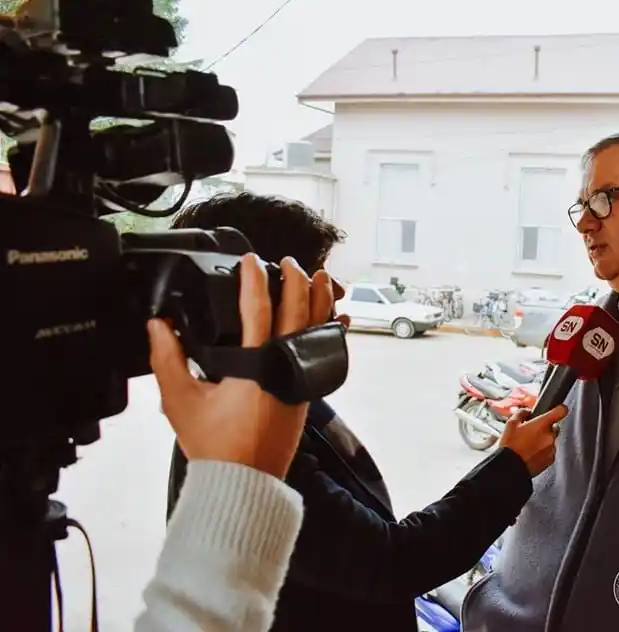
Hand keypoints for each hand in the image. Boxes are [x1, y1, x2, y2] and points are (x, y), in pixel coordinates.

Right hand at [148, 254, 332, 478]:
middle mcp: (283, 368)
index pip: (257, 310)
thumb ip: (167, 360)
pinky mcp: (307, 392)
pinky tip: (336, 319)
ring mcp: (300, 380)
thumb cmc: (215, 446)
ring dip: (320, 300)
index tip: (251, 260)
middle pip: (297, 312)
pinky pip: (324, 354)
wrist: (244, 482)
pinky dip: (330, 332)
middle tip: (289, 263)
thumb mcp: (181, 401)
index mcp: (253, 365)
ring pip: (316, 330)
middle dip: (295, 281)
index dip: (254, 280)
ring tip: (322, 277)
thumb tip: (158, 326)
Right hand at [498, 405, 567, 476]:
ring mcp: (551, 449)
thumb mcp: (511, 424)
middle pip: (554, 427)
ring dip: (543, 441)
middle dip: (545, 429)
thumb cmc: (510, 446)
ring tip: (528, 445)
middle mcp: (549, 436)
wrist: (510, 467)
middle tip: (532, 433)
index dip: (560, 409)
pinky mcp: (550, 460)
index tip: (559, 409)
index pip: (561, 411)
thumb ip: (522, 413)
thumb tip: (527, 412)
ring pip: (551, 440)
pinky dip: (543, 452)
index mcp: (542, 424)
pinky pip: (549, 452)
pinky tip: (531, 453)